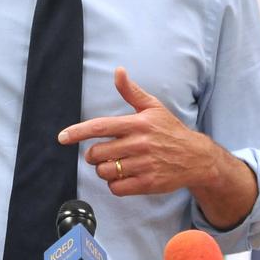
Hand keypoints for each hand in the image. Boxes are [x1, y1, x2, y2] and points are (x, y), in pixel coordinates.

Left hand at [57, 67, 220, 196]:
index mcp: (137, 124)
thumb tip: (118, 71)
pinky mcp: (148, 183)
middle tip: (102, 153)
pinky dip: (115, 184)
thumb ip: (131, 91)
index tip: (62, 137)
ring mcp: (144, 165)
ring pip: (105, 172)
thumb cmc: (170, 131)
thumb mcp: (153, 107)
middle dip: (93, 155)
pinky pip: (117, 188)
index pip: (100, 127)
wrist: (197, 158)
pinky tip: (123, 177)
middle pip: (97, 153)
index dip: (78, 132)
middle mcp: (140, 144)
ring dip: (104, 170)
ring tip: (115, 165)